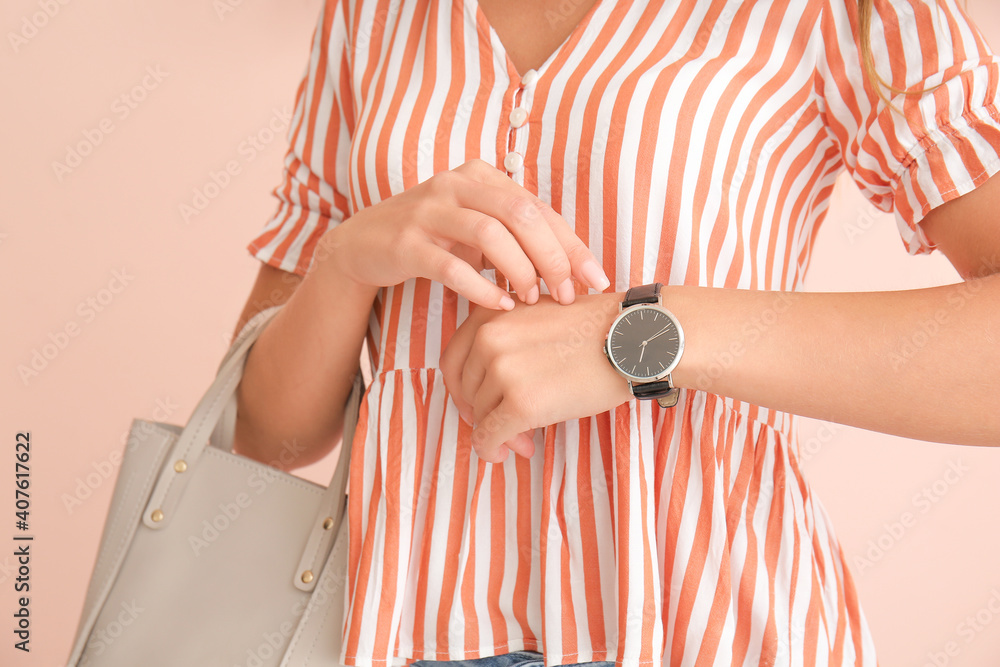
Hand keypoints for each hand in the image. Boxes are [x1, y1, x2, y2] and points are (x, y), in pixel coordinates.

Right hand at [315, 159, 610, 309]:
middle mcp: (456, 184)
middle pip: (520, 213)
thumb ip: (519, 237)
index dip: (572, 245)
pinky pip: (450, 265)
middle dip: (551, 257)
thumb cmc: (435, 238)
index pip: (539, 208)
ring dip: (518, 270)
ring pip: (488, 233)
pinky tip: (497, 305)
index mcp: (482, 177)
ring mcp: (428, 210)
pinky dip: (479, 287)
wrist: (364, 244)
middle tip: (566, 294)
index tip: (597, 280)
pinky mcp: (406, 242)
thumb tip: (575, 269)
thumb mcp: (478, 229)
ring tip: (530, 299)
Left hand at [439, 291, 633, 461]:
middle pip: (466, 391)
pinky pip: (490, 436)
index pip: (453, 362)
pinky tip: (509, 453)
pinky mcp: (522, 402)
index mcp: (489, 315)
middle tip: (507, 429)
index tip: (478, 404)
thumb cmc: (594, 330)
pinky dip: (492, 450)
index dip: (462, 390)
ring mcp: (503, 370)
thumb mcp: (536, 317)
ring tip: (524, 439)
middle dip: (483, 414)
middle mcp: (489, 338)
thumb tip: (486, 391)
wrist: (633, 339)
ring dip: (499, 433)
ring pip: (480, 415)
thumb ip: (505, 342)